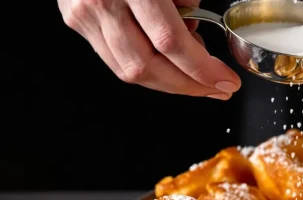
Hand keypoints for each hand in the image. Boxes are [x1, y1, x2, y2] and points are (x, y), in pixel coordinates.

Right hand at [58, 0, 240, 99]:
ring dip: (168, 83)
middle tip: (217, 88)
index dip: (202, 69)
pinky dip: (146, 68)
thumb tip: (195, 39)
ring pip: (129, 71)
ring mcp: (83, 14)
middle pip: (148, 66)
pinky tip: (167, 65)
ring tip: (195, 78)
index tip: (226, 80)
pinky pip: (115, 59)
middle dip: (189, 86)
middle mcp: (102, 2)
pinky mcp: (76, 20)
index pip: (170, 42)